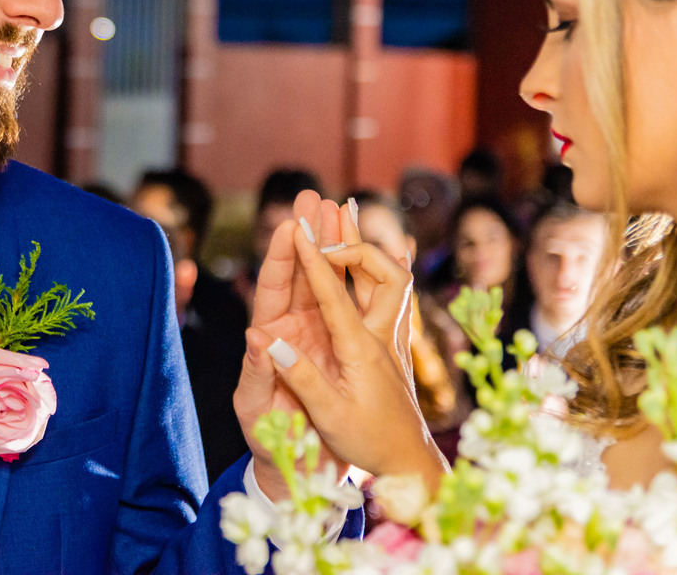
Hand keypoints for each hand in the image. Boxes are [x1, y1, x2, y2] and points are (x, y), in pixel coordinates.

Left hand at [234, 191, 347, 499]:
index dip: (279, 256)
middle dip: (308, 233)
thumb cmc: (269, 440)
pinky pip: (351, 303)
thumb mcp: (256, 409)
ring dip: (333, 244)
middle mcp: (293, 328)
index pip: (272, 288)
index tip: (290, 224)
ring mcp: (318, 335)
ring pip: (327, 281)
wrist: (299, 467)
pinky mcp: (340, 348)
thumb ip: (257, 374)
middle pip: (300, 272)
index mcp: (270, 337)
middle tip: (315, 194)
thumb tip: (255, 338)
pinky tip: (373, 250)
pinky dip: (359, 276)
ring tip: (342, 206)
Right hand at [267, 229, 447, 491]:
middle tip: (324, 221)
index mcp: (360, 349)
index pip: (333, 292)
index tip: (296, 227)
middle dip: (351, 241)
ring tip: (346, 213)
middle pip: (379, 272)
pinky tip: (378, 252)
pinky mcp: (391, 345)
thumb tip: (267, 339)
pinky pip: (389, 293)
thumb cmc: (368, 443)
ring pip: (390, 277)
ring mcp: (390, 339)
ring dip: (365, 246)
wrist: (409, 462)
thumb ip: (300, 376)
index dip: (313, 257)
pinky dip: (379, 266)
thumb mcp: (330, 416)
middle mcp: (380, 336)